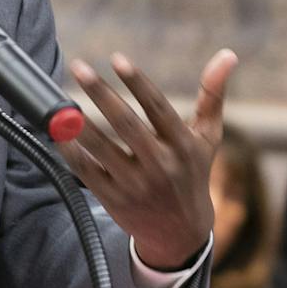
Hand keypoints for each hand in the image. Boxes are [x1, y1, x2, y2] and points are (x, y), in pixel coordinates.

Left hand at [56, 49, 237, 270]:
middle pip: (125, 123)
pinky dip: (69, 149)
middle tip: (79, 66)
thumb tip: (227, 55)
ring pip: (100, 148)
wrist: (181, 232)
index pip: (158, 108)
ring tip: (61, 97)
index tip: (117, 58)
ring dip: (78, 121)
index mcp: (183, 146)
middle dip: (100, 93)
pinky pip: (85, 170)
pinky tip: (58, 128)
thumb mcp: (207, 137)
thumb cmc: (192, 173)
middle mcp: (160, 164)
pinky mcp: (113, 198)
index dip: (138, 82)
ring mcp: (134, 183)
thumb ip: (212, 96)